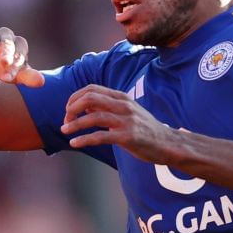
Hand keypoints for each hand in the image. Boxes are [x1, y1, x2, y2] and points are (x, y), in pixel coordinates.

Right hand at [0, 25, 44, 86]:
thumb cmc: (4, 67)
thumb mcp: (16, 74)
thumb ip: (28, 77)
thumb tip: (42, 82)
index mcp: (18, 45)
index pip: (19, 54)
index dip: (16, 64)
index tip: (9, 77)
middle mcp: (6, 37)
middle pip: (8, 43)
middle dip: (7, 52)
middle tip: (5, 63)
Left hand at [62, 85, 177, 161]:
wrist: (168, 143)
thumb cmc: (144, 129)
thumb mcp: (126, 112)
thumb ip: (106, 108)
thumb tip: (83, 107)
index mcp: (121, 97)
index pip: (91, 89)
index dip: (74, 98)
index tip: (67, 112)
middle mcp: (123, 105)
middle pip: (90, 98)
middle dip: (72, 109)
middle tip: (65, 122)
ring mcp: (126, 121)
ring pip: (93, 117)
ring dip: (75, 124)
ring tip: (64, 131)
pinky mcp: (128, 137)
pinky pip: (101, 136)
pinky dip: (84, 139)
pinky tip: (74, 143)